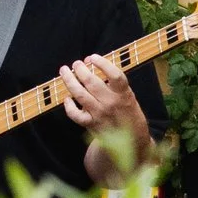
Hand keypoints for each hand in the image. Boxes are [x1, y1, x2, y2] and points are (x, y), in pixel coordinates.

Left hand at [59, 55, 146, 169]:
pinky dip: (68, 105)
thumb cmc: (127, 112)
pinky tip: (67, 98)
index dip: (103, 63)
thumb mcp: (127, 95)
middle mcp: (111, 103)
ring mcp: (100, 114)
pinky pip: (75, 114)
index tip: (92, 57)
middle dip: (80, 69)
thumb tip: (90, 61)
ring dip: (69, 80)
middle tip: (76, 63)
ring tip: (64, 71)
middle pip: (91, 82)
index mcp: (124, 94)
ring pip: (79, 94)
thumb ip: (113, 81)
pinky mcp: (91, 124)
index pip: (115, 75)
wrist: (133, 140)